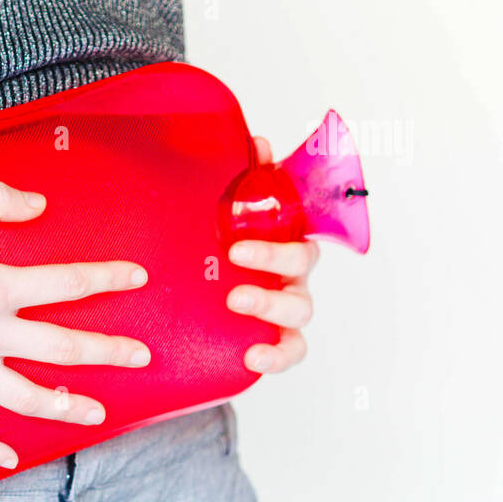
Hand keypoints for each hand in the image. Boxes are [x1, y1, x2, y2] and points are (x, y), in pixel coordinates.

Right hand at [0, 182, 151, 467]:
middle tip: (141, 357)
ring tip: (96, 412)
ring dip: (66, 407)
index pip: (67, 284)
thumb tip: (38, 205)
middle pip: (62, 350)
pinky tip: (5, 457)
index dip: (108, 278)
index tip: (137, 277)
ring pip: (26, 397)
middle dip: (108, 353)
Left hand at [225, 135, 319, 372]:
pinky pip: (290, 351)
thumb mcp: (226, 215)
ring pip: (298, 310)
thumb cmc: (223, 250)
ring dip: (270, 304)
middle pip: (301, 264)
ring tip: (236, 301)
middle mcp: (291, 273)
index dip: (284, 209)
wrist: (200, 297)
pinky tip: (252, 358)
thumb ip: (245, 181)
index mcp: (284, 238)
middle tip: (235, 255)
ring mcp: (285, 308)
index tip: (249, 215)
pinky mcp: (275, 340)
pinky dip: (277, 356)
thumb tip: (255, 143)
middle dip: (272, 258)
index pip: (298, 221)